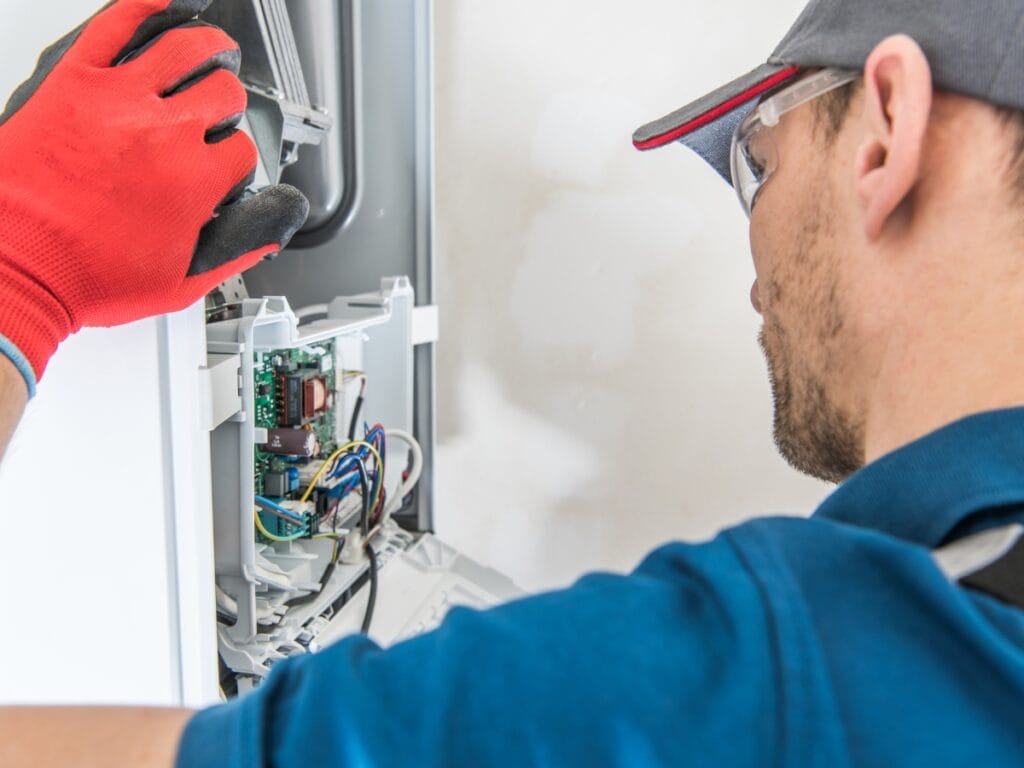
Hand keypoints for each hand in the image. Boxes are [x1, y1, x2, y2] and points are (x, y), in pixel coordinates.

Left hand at [0, 0, 308, 395]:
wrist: (16, 267)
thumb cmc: (86, 275)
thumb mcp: (178, 285)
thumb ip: (233, 255)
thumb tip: (266, 235)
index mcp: (194, 182)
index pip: (241, 150)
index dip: (236, 158)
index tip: (222, 165)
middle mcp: (165, 134)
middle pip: (223, 93)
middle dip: (228, 103)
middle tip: (218, 110)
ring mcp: (120, 101)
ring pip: (185, 48)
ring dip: (209, 48)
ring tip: (213, 51)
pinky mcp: (75, 82)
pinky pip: (116, 23)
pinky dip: (145, 6)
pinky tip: (163, 4)